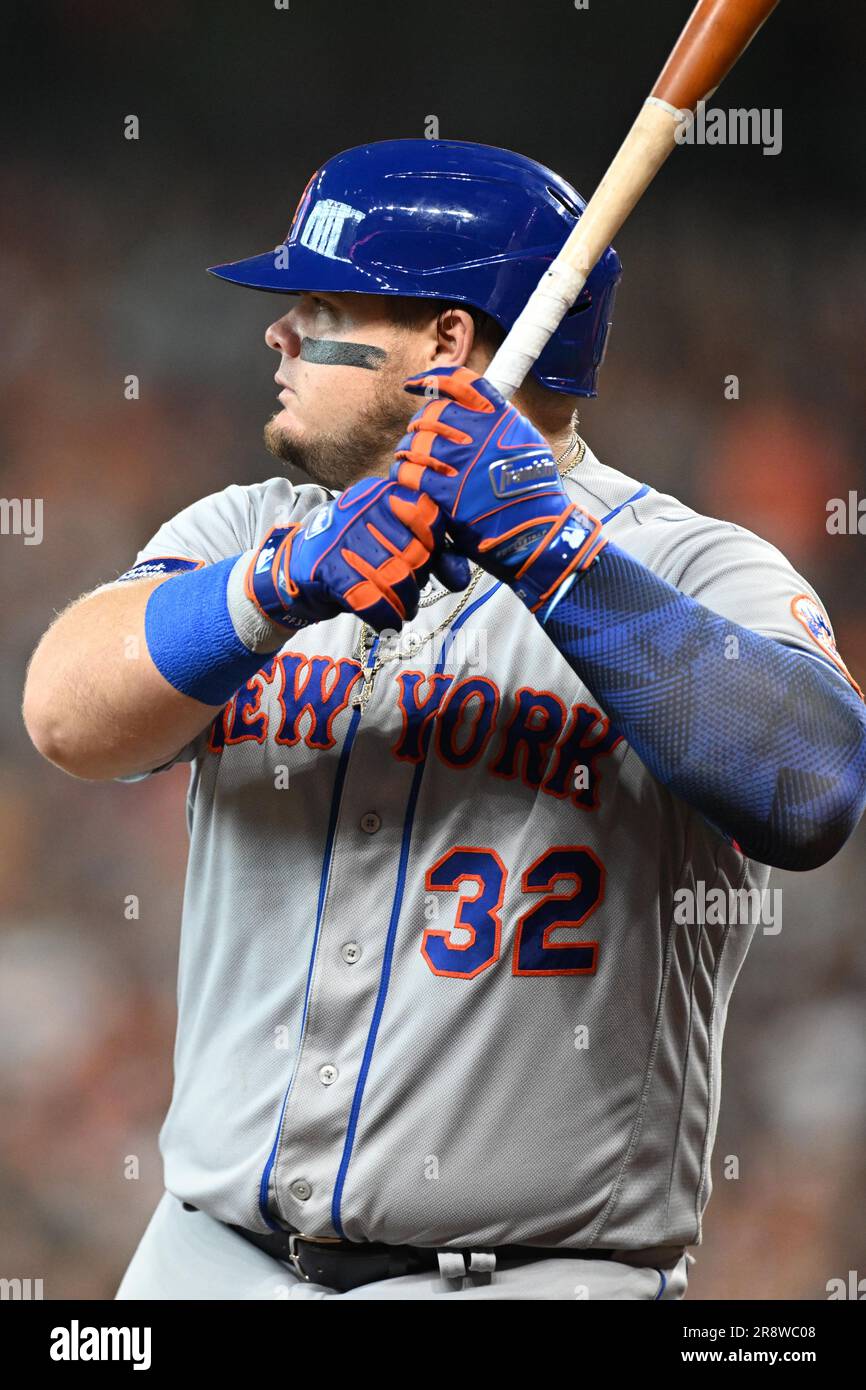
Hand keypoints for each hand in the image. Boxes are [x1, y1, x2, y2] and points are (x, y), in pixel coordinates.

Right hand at [244, 478, 470, 633]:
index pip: (429, 515)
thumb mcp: (395, 547)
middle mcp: (362, 508)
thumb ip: (433, 556)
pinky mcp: (327, 569)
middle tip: (409, 591)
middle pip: (416, 553)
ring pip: (396, 579)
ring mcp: (342, 538)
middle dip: (419, 582)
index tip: (427, 562)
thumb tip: (462, 578)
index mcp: (382, 493)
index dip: (436, 546)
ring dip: (405, 603)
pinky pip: (371, 600)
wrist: (297, 568)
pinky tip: (387, 623)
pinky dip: (386, 618)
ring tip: (401, 608)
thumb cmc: (356, 555)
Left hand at [390, 365, 605, 614]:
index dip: (432, 378)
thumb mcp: (529, 445)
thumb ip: (503, 426)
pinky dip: (403, 474)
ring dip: (407, 451)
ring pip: (416, 443)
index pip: (461, 383)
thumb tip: (479, 414)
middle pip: (432, 414)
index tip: (414, 385)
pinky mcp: (448, 493)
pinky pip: (410, 474)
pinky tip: (406, 480)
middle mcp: (481, 434)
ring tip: (407, 461)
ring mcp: (463, 463)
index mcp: (501, 418)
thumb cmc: (535, 494)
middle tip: (416, 439)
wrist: (540, 533)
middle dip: (419, 426)